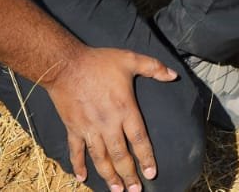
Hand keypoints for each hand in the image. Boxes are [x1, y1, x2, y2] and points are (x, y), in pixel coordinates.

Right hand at [44, 47, 177, 191]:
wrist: (64, 65)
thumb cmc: (99, 62)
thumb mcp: (130, 60)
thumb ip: (154, 67)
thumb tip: (174, 75)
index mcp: (125, 109)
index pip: (139, 139)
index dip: (146, 158)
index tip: (151, 173)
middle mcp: (108, 124)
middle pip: (120, 155)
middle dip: (129, 175)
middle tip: (135, 191)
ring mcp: (89, 128)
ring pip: (100, 158)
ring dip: (109, 176)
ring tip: (117, 190)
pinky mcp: (73, 128)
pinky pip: (76, 151)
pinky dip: (78, 165)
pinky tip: (82, 178)